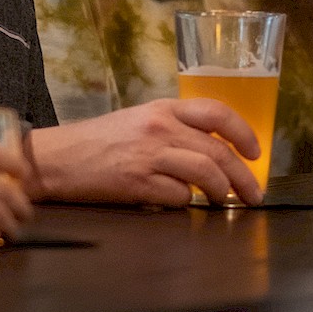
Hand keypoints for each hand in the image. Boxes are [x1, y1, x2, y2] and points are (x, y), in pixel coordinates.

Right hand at [27, 98, 264, 206]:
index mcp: (163, 109)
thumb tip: (215, 153)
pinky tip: (181, 203)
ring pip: (206, 173)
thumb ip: (175, 129)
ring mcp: (150, 155)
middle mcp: (160, 128)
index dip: (243, 132)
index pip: (216, 113)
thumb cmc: (98, 142)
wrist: (57, 159)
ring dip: (222, 192)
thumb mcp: (139, 121)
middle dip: (243, 177)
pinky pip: (179, 196)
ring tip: (225, 202)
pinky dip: (186, 202)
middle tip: (254, 194)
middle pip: (217, 151)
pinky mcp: (138, 183)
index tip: (255, 152)